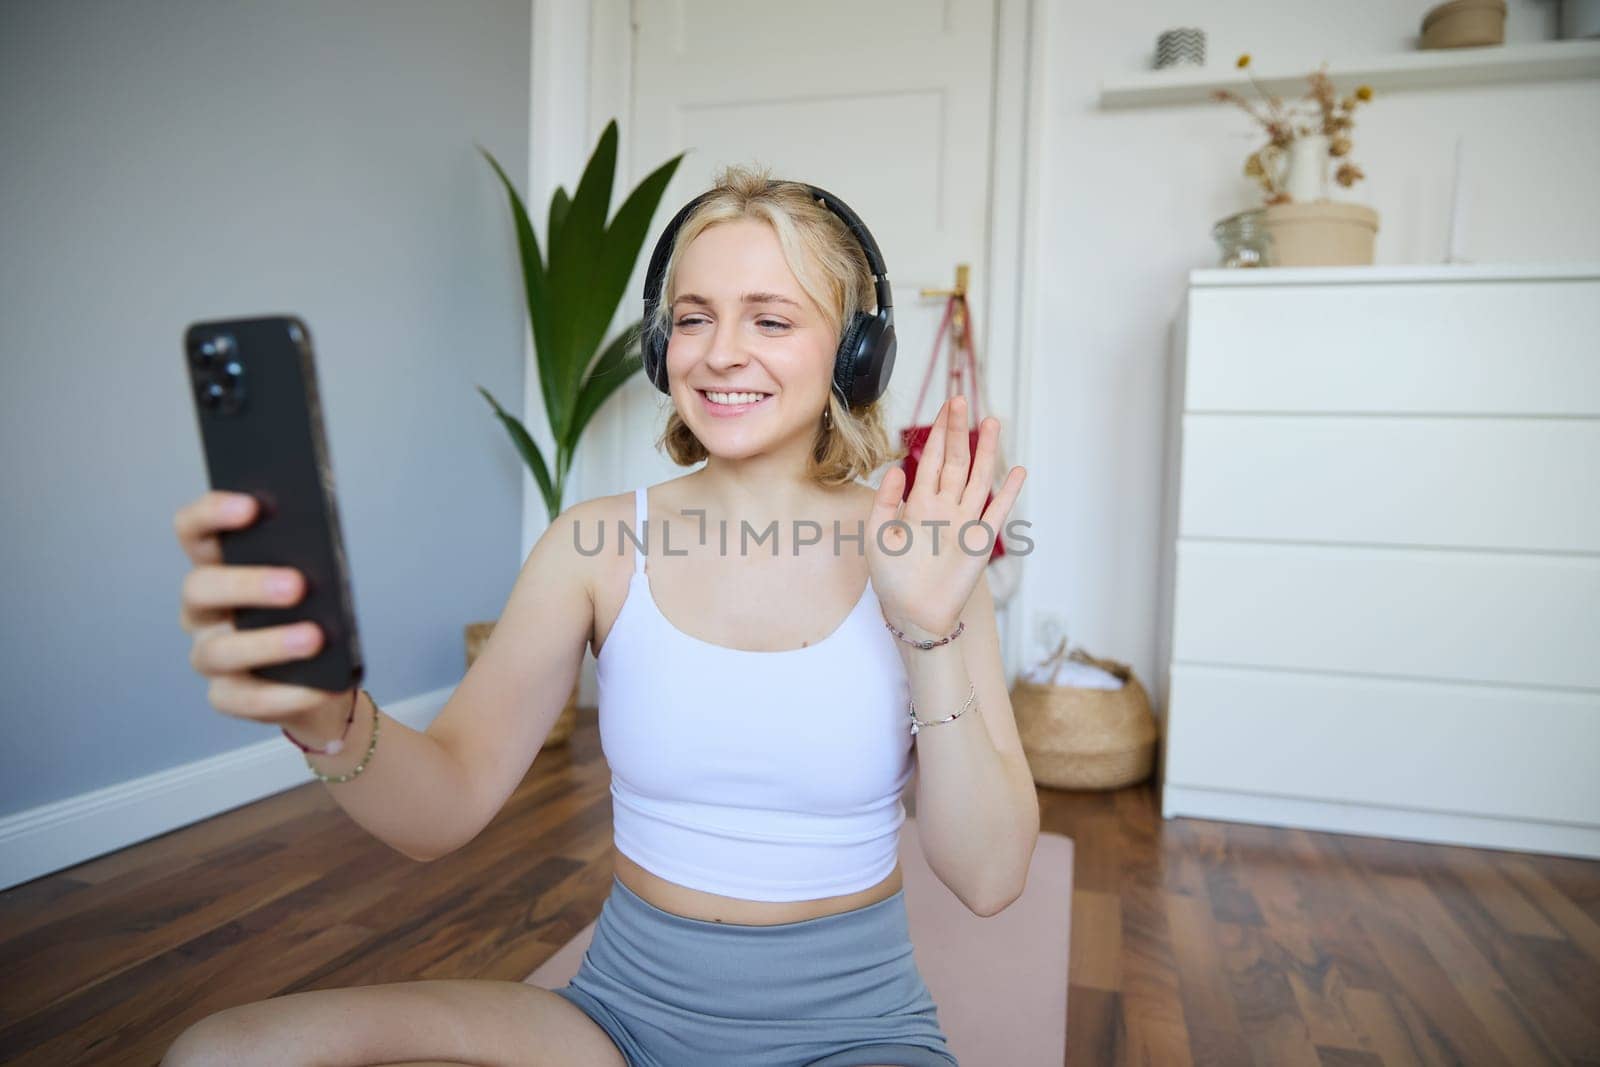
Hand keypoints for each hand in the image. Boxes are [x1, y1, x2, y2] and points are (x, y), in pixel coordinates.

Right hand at [174, 490, 354, 733]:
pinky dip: (285, 693)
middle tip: (297, 585)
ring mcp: (209, 654)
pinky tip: (318, 686)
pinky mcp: (226, 695)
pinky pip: (245, 698)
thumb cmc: (315, 612)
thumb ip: (308, 560)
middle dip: (247, 584)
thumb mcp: (316, 580)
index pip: (193, 532)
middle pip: (200, 589)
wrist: (327, 675)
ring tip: (315, 638)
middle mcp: (201, 610)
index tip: (251, 506)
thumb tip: (321, 549)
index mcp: (217, 566)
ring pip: (218, 650)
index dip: (211, 514)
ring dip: (268, 643)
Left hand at [866, 395, 1024, 639]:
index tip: (946, 407)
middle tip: (962, 401)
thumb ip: (885, 502)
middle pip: (956, 461)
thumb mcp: (878, 537)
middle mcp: (944, 507)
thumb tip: (896, 469)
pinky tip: (1017, 471)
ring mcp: (965, 522)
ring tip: (993, 422)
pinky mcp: (980, 542)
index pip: (932, 460)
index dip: (938, 433)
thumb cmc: (892, 579)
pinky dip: (1008, 492)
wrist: (912, 613)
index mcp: (919, 503)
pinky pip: (997, 512)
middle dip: (958, 431)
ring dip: (987, 452)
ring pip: (979, 478)